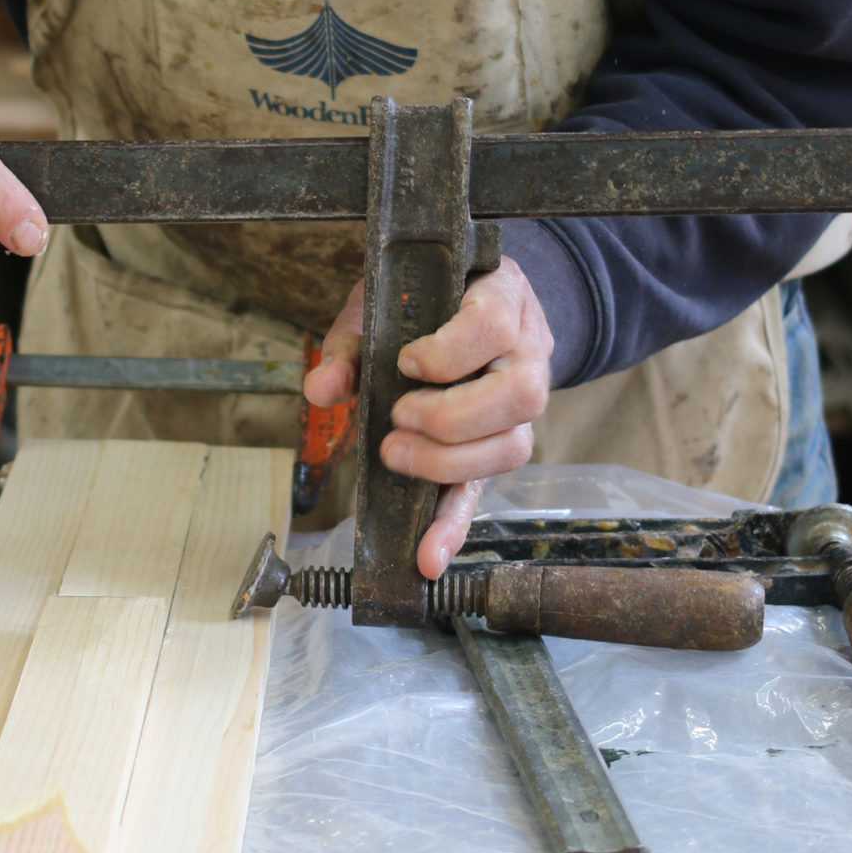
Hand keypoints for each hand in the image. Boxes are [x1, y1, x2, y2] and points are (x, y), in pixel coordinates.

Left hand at [303, 260, 552, 576]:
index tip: (406, 363)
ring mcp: (526, 401)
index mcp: (503, 297)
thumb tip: (322, 390)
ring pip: (516, 444)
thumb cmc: (424, 301)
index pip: (495, 326)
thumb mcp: (383, 305)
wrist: (466, 304)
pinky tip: (427, 555)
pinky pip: (489, 488)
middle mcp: (529, 351)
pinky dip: (454, 524)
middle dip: (451, 417)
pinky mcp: (500, 445)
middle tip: (398, 418)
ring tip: (397, 455)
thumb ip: (351, 345)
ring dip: (450, 462)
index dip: (449, 352)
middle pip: (520, 393)